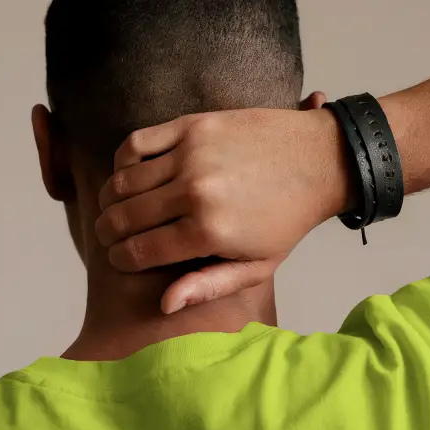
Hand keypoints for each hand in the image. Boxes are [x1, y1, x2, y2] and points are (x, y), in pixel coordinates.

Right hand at [94, 107, 346, 312]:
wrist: (320, 162)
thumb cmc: (289, 219)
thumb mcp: (258, 266)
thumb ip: (209, 286)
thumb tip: (164, 304)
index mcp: (209, 232)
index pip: (139, 251)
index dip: (120, 259)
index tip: (118, 260)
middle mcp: (195, 192)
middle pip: (124, 217)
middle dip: (108, 232)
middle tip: (109, 236)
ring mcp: (192, 155)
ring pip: (123, 181)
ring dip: (110, 200)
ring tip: (115, 209)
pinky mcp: (193, 125)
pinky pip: (136, 142)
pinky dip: (122, 161)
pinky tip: (129, 175)